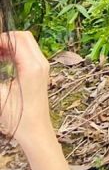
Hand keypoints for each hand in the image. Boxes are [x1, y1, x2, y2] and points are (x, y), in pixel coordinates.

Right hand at [0, 31, 53, 150]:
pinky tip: (3, 60)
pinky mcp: (41, 72)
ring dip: (11, 45)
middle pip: (24, 37)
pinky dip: (16, 52)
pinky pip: (29, 53)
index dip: (1, 39)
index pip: (17, 39)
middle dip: (6, 39)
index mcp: (32, 66)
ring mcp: (43, 66)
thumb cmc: (18, 118)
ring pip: (27, 44)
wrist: (36, 131)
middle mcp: (41, 62)